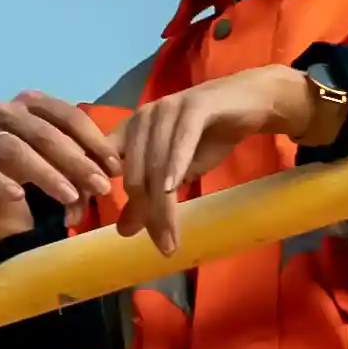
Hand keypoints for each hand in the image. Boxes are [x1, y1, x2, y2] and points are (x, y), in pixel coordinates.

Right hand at [0, 89, 121, 251]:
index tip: (114, 169)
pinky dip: (1, 182)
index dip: (94, 141)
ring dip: (46, 173)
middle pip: (45, 132)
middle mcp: (4, 111)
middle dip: (77, 161)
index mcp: (32, 103)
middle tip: (100, 188)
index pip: (68, 115)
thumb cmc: (20, 173)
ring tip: (69, 197)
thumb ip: (80, 167)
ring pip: (15, 148)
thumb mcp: (55, 166)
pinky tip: (19, 197)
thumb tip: (108, 179)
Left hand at [115, 64, 326, 217]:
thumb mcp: (174, 173)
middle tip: (163, 245)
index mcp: (130, 131)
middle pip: (135, 173)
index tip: (100, 228)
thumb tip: (124, 231)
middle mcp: (143, 118)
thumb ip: (147, 198)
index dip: (97, 194)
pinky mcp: (194, 107)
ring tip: (171, 238)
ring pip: (158, 165)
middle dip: (146, 212)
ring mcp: (167, 110)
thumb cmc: (208, 137)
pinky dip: (176, 166)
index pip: (105, 167)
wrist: (251, 103)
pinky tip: (173, 189)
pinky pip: (181, 141)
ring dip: (164, 205)